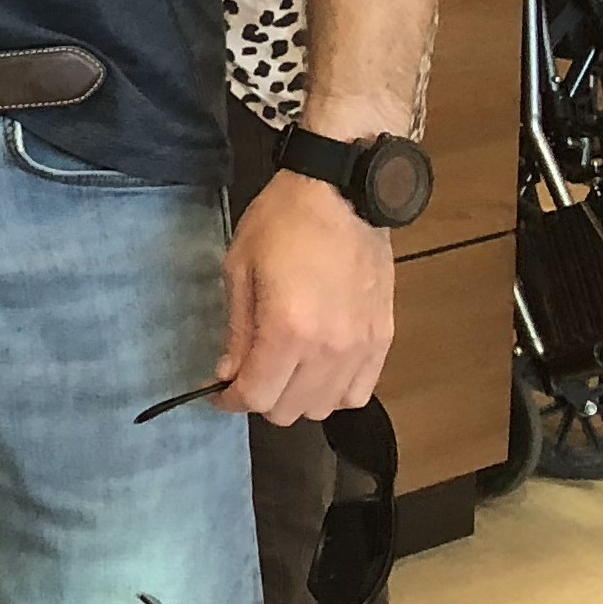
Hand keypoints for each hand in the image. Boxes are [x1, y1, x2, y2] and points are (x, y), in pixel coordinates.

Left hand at [214, 167, 394, 423]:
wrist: (343, 193)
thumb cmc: (282, 222)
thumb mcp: (240, 268)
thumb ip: (237, 330)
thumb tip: (228, 375)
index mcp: (288, 330)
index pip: (257, 396)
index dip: (230, 400)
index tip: (219, 391)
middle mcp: (329, 350)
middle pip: (290, 410)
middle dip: (261, 398)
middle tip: (248, 373)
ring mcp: (362, 348)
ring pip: (326, 407)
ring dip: (298, 399)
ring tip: (283, 371)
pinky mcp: (384, 340)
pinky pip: (360, 391)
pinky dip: (335, 392)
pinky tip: (318, 371)